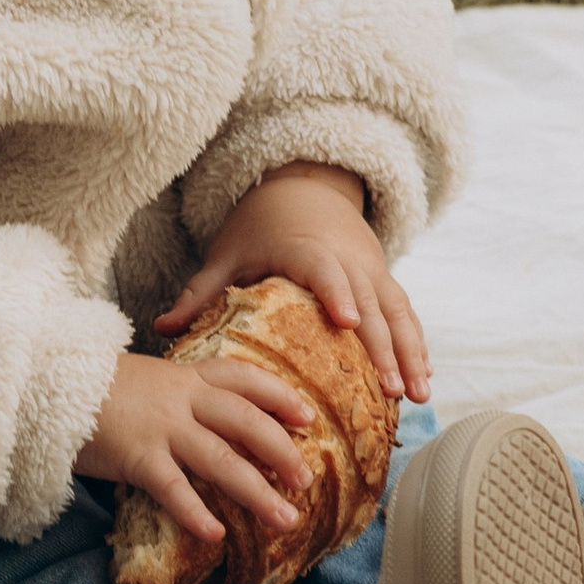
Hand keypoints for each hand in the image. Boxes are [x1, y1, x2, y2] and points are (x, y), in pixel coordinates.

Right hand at [76, 351, 315, 554]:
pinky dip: (195, 512)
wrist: (44, 382)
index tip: (307, 416)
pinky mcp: (136, 456)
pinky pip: (173, 487)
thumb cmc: (91, 388)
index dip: (279, 397)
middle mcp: (180, 399)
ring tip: (285, 520)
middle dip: (281, 451)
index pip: (243, 380)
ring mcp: (160, 427)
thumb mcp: (144, 380)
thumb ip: (175, 396)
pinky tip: (215, 534)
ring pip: (222, 459)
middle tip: (306, 480)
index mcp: (184, 377)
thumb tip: (202, 420)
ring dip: (257, 492)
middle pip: (245, 421)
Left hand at [154, 162, 430, 403]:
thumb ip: (198, 292)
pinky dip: (416, 345)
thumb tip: (159, 329)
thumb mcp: (226, 254)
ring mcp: (370, 271)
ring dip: (410, 353)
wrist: (304, 188)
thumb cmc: (259, 226)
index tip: (347, 322)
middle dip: (383, 347)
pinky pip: (405, 314)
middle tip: (393, 389)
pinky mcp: (383, 280)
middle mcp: (346, 260)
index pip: (324, 272)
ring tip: (419, 395)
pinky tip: (424, 380)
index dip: (336, 295)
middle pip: (369, 303)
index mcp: (305, 250)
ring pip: (397, 312)